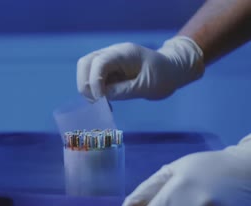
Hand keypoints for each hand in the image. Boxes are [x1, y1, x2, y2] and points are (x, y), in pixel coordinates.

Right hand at [76, 36, 204, 100]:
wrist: (171, 71)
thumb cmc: (163, 76)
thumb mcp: (146, 86)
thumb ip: (124, 90)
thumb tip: (102, 97)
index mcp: (124, 53)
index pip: (98, 63)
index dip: (94, 82)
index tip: (101, 100)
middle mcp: (112, 53)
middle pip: (85, 63)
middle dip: (85, 84)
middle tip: (97, 102)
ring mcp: (107, 60)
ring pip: (84, 70)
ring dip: (87, 88)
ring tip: (101, 103)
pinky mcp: (106, 69)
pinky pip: (91, 78)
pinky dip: (93, 90)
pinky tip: (104, 101)